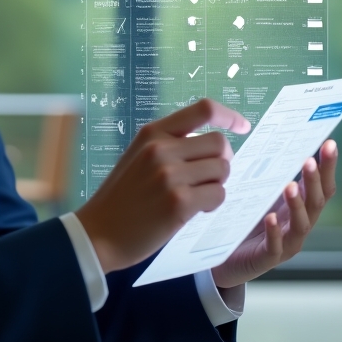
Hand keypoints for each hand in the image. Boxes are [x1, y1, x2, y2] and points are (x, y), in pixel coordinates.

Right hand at [76, 99, 250, 272]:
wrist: (99, 231)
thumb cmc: (122, 197)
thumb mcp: (138, 157)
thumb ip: (169, 145)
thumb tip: (214, 144)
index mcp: (152, 133)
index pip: (203, 109)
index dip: (228, 116)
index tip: (242, 127)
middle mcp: (161, 149)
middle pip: (220, 143)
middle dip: (222, 161)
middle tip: (209, 177)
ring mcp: (170, 175)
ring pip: (223, 169)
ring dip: (217, 184)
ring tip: (197, 195)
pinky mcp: (179, 202)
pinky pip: (218, 194)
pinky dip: (213, 203)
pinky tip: (195, 209)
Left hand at [210, 139, 338, 288]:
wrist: (226, 259)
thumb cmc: (247, 222)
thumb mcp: (260, 194)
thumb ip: (271, 175)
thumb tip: (276, 142)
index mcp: (299, 207)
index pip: (320, 186)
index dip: (327, 167)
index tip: (329, 144)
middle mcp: (298, 224)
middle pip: (315, 202)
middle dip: (314, 181)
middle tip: (309, 161)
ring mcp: (286, 243)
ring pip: (301, 224)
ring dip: (297, 204)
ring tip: (290, 186)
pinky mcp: (268, 257)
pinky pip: (275, 246)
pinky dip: (275, 232)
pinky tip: (271, 218)